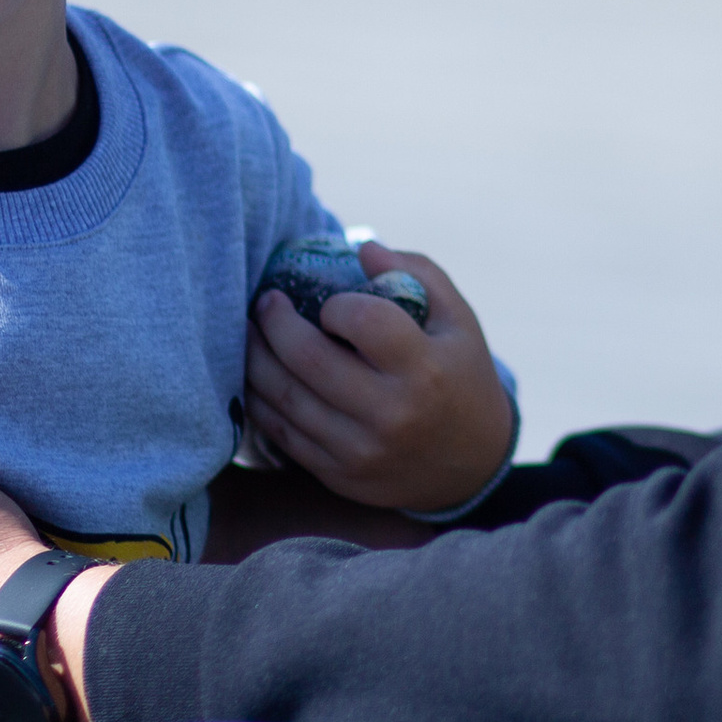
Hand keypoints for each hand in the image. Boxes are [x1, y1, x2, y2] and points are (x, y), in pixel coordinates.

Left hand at [245, 246, 513, 512]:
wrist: (471, 468)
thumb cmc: (461, 376)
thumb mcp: (459, 320)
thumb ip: (417, 273)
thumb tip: (361, 246)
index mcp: (425, 370)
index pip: (363, 322)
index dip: (338, 305)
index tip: (333, 304)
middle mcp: (391, 415)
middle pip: (308, 359)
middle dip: (274, 322)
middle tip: (265, 302)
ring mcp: (361, 451)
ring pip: (284, 398)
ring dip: (255, 358)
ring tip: (250, 331)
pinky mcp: (338, 475)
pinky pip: (282, 434)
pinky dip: (261, 400)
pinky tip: (257, 373)